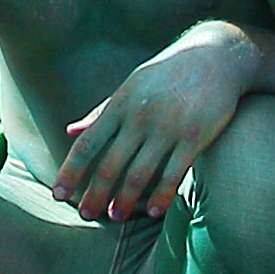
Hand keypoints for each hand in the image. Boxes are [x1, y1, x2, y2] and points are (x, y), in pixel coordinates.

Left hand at [53, 33, 252, 221]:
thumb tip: (70, 131)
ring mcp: (168, 128)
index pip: (87, 144)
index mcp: (120, 104)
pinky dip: (162, 196)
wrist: (215, 56)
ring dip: (125, 201)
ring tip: (116, 217)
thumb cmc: (167, 74)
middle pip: (110, 165)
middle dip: (95, 194)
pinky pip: (174, 174)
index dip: (70, 171)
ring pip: (139, 174)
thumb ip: (102, 112)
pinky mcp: (194, 137)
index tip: (58, 194)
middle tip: (86, 215)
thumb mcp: (131, 86)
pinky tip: (155, 212)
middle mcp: (139, 117)